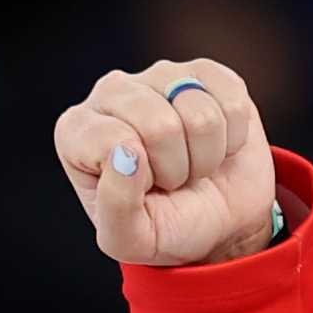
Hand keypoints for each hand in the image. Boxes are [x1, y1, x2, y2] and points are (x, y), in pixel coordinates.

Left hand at [54, 56, 280, 267]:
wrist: (221, 222)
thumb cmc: (168, 225)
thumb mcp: (131, 239)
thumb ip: (115, 207)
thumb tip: (126, 154)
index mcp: (78, 130)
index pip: (112, 141)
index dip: (141, 177)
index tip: (143, 189)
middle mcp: (112, 92)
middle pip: (159, 125)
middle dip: (178, 167)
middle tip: (172, 179)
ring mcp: (160, 76)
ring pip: (200, 113)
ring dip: (207, 154)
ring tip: (194, 163)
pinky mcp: (205, 73)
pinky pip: (233, 102)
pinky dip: (234, 137)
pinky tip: (217, 144)